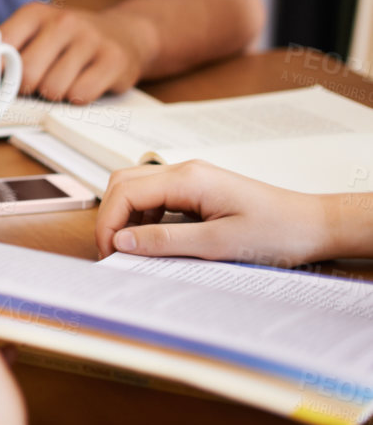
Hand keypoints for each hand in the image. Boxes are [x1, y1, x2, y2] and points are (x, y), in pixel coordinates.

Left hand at [0, 4, 142, 103]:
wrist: (125, 34)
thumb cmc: (69, 40)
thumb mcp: (38, 33)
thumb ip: (11, 48)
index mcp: (35, 13)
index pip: (2, 48)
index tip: (3, 80)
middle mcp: (63, 21)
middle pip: (27, 74)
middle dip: (28, 88)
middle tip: (37, 84)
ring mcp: (90, 39)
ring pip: (53, 88)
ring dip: (54, 94)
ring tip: (63, 81)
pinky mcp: (113, 60)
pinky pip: (81, 95)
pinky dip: (78, 98)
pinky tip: (83, 84)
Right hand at [94, 160, 334, 264]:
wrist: (316, 225)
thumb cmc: (278, 232)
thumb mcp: (219, 244)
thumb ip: (166, 241)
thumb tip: (122, 241)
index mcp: (188, 178)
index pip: (125, 192)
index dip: (109, 223)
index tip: (109, 253)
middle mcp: (185, 171)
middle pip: (124, 183)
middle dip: (111, 217)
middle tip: (113, 252)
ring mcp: (192, 179)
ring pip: (138, 189)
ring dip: (127, 218)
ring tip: (132, 250)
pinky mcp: (199, 191)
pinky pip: (158, 198)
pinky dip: (145, 218)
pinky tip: (154, 241)